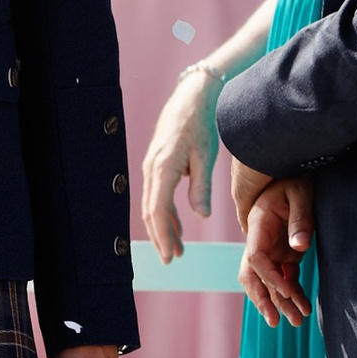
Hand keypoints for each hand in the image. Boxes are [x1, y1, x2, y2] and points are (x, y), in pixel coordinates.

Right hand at [140, 64, 218, 262]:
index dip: (163, 235)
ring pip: (153, 205)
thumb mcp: (206, 155)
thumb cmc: (201, 124)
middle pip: (151, 212)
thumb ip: (201, 186)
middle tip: (171, 260)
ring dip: (163, 227)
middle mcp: (152, 169)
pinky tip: (177, 226)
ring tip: (178, 249)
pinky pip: (158, 195)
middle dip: (161, 237)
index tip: (170, 255)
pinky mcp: (158, 165)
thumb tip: (200, 215)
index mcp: (163, 169)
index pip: (157, 210)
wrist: (191, 97)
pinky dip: (165, 213)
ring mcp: (152, 167)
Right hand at [237, 174, 315, 326]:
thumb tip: (299, 247)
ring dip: (280, 302)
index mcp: (258, 225)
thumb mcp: (301, 193)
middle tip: (276, 321)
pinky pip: (285, 277)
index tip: (287, 291)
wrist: (297, 172)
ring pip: (268, 281)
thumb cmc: (297, 178)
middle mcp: (260, 240)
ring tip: (298, 321)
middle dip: (264, 299)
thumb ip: (300, 218)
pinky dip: (293, 293)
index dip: (269, 276)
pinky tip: (304, 308)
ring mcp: (271, 248)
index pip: (255, 258)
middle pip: (252, 275)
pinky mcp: (285, 253)